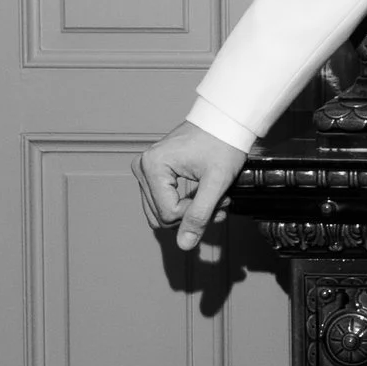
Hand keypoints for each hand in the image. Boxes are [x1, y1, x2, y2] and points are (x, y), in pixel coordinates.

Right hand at [136, 121, 243, 254]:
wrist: (224, 121)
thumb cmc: (223, 143)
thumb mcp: (216, 182)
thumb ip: (200, 214)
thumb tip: (184, 245)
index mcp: (152, 166)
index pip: (168, 214)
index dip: (195, 214)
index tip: (219, 201)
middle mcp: (142, 167)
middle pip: (161, 216)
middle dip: (193, 215)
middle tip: (220, 203)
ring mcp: (145, 170)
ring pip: (161, 213)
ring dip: (189, 212)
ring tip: (214, 200)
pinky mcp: (152, 173)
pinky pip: (163, 202)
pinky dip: (184, 205)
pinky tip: (205, 196)